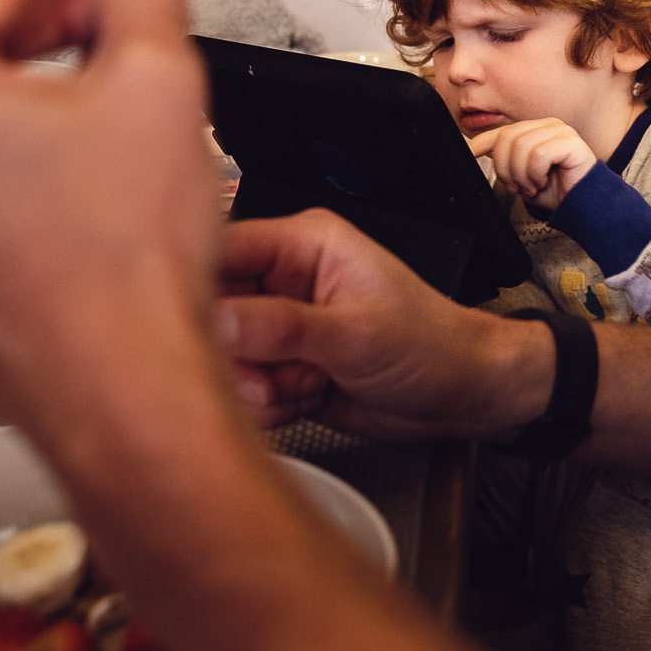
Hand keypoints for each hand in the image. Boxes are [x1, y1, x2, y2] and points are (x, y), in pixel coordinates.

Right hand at [215, 209, 551, 437]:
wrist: (466, 395)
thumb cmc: (433, 344)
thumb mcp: (356, 333)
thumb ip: (282, 328)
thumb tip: (216, 322)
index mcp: (303, 245)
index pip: (220, 248)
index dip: (193, 285)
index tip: (185, 324)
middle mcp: (286, 281)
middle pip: (213, 310)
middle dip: (232, 352)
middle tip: (263, 374)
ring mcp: (283, 328)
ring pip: (226, 357)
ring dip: (254, 385)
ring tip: (302, 385)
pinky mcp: (285, 368)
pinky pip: (246, 389)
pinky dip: (268, 406)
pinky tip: (307, 399)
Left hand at [469, 118, 596, 209]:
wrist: (582, 206)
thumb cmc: (556, 191)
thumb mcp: (521, 176)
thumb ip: (505, 160)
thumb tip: (478, 151)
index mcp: (535, 131)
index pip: (502, 132)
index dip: (481, 142)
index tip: (469, 153)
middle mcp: (548, 126)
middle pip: (508, 138)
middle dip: (506, 168)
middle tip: (517, 186)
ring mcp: (561, 131)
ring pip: (522, 146)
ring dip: (522, 174)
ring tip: (532, 186)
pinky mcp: (571, 142)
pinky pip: (539, 154)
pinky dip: (535, 173)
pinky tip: (543, 181)